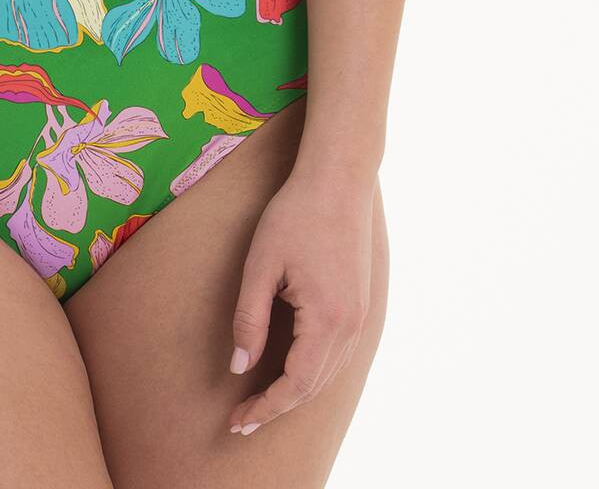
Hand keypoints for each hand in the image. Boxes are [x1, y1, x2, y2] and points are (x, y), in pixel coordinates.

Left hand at [227, 161, 377, 436]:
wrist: (338, 178)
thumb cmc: (294, 215)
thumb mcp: (261, 264)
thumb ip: (250, 319)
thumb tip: (240, 367)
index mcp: (326, 319)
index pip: (295, 385)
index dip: (266, 408)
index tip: (237, 421)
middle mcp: (350, 326)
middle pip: (313, 388)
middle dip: (277, 407)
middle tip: (241, 420)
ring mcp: (360, 317)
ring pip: (328, 375)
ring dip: (295, 393)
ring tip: (261, 402)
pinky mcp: (361, 305)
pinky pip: (338, 355)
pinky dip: (313, 372)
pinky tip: (291, 371)